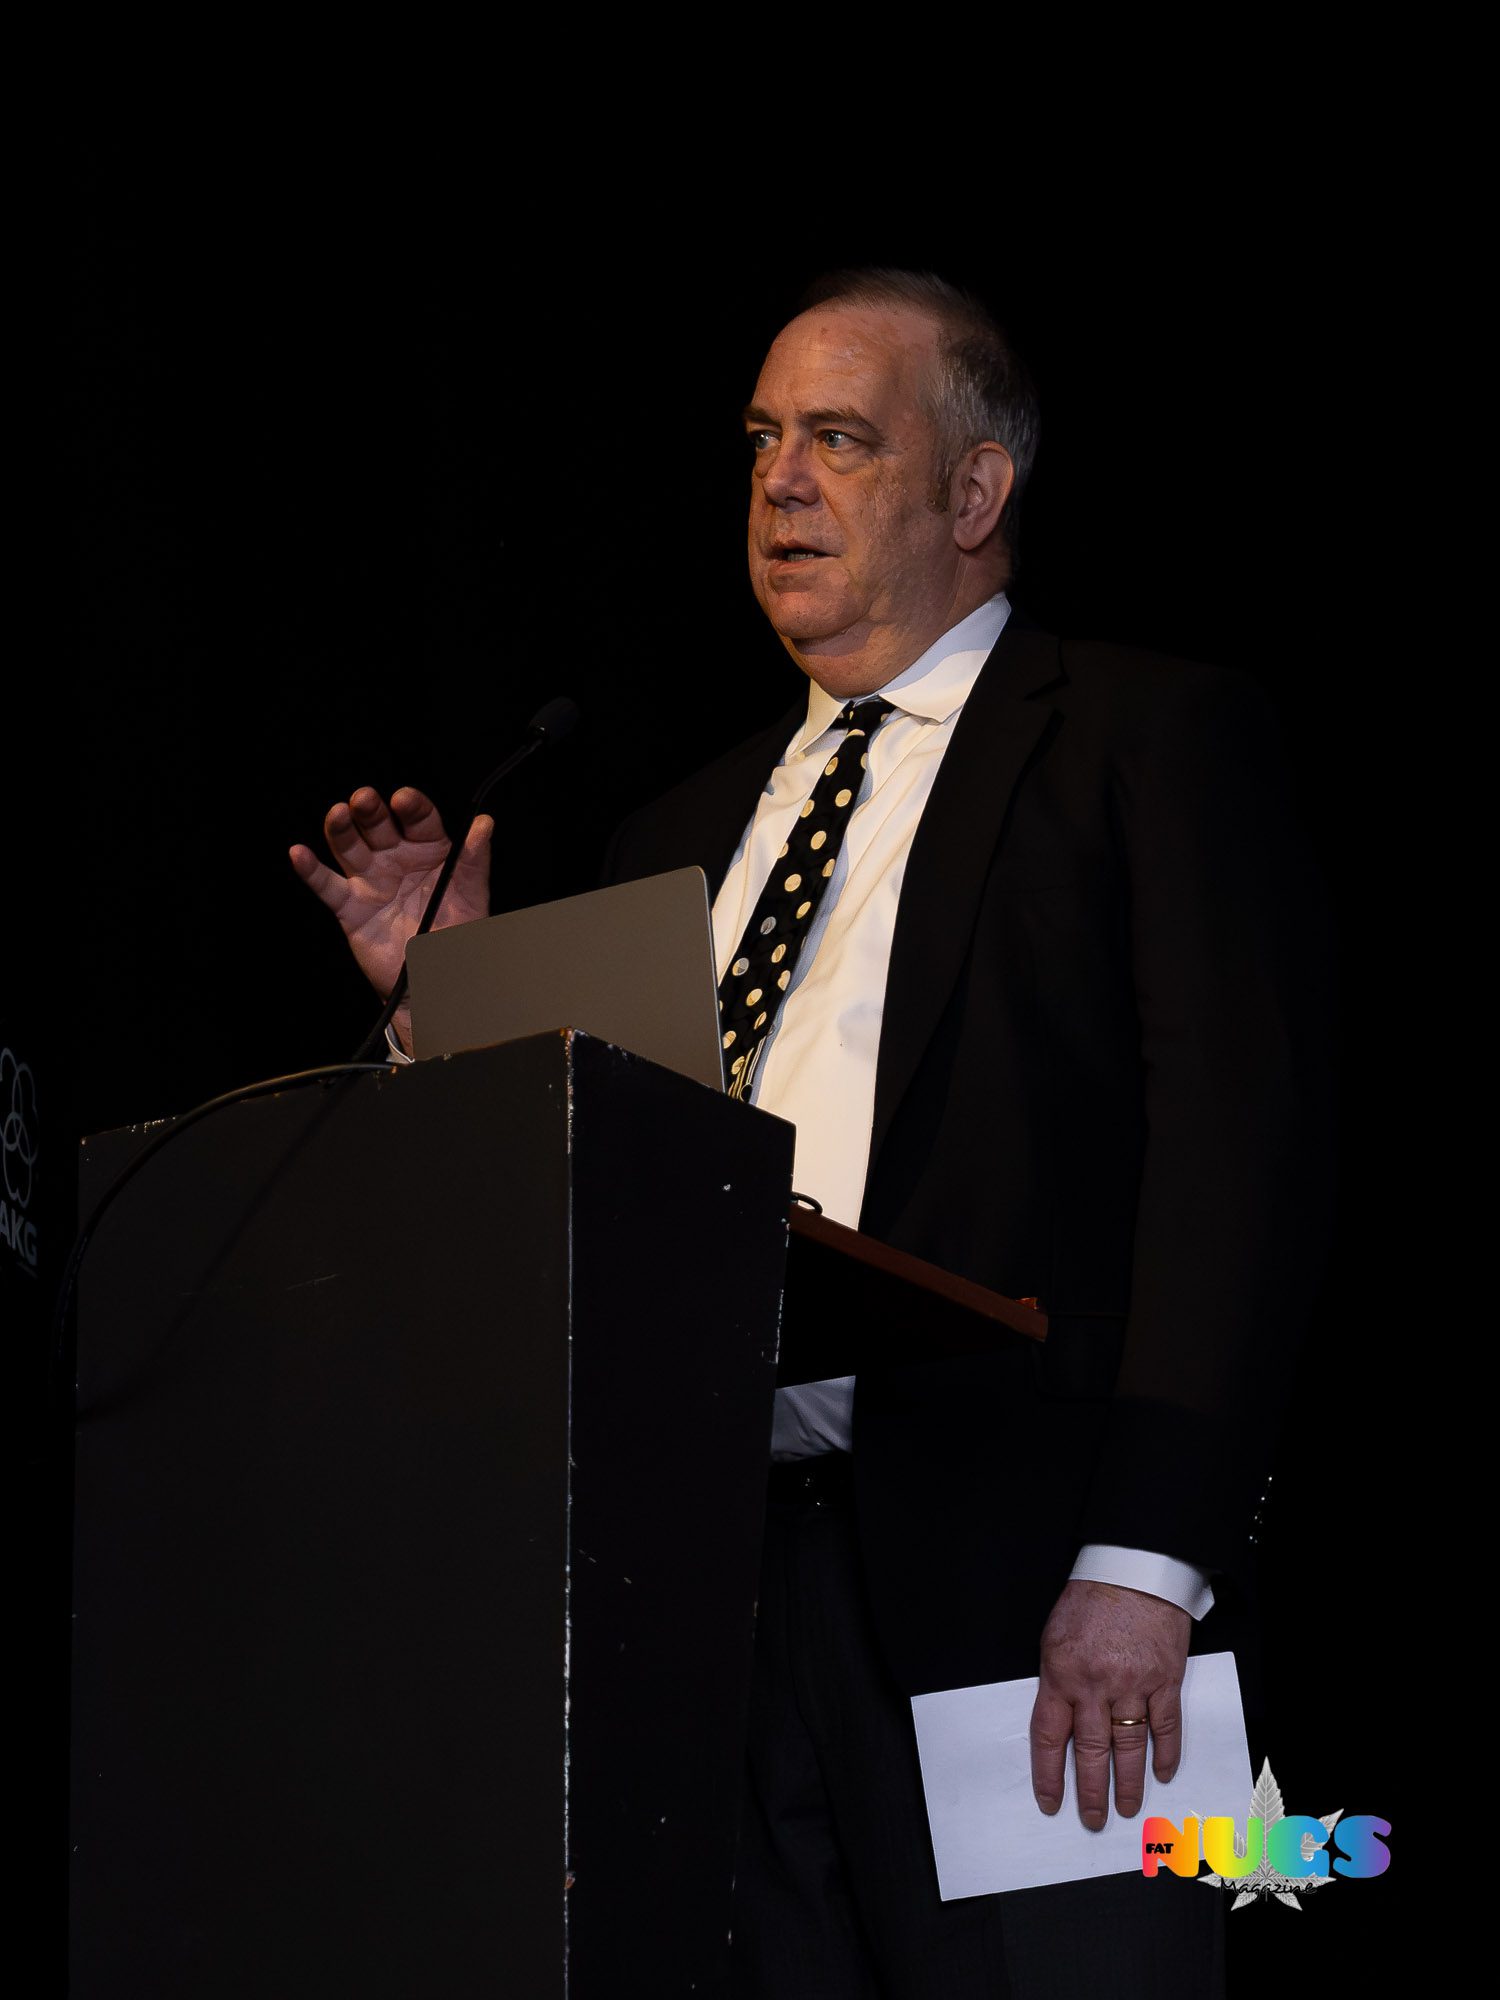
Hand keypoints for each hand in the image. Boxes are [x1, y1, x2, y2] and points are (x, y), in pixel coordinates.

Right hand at [289, 786, 492, 1038]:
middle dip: (370, 810)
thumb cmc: (456, 937)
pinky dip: (311, 870)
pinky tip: (299, 854)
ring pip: (350, 848)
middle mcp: (396, 859)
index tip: (404, 799)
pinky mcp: (351, 908)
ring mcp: (371, 881)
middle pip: (379, 826)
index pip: (418, 820)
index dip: (410, 807)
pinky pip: (327, 886)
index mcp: (429, 851)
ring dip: (341, 829)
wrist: (435, 981)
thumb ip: (474, 860)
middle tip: (364, 799)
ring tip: (338, 814)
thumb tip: (484, 823)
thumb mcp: (472, 897)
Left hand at [1029, 1579, 1188, 1829]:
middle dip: (1090, 1791)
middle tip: (1091, 1819)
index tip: (1050, 1802)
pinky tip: (1162, 1774)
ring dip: (1127, 1783)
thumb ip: (1057, 1680)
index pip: (1050, 1737)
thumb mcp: (1054, 1637)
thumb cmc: (1091, 1599)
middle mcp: (1095, 1685)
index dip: (1049, 1775)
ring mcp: (1132, 1684)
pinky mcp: (1164, 1680)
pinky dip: (1165, 1754)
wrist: (1133, 1569)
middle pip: (1092, 1752)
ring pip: (1129, 1747)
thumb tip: (1060, 1721)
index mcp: (1061, 1673)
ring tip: (1126, 1808)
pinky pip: (1165, 1727)